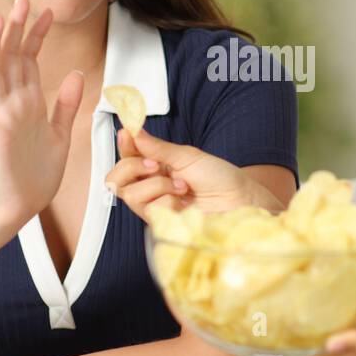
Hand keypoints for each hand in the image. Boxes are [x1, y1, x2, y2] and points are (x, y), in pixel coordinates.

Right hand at [0, 0, 83, 235]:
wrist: (19, 207)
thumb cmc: (37, 174)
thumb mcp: (60, 134)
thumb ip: (66, 105)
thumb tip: (77, 74)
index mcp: (28, 103)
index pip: (31, 60)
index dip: (38, 36)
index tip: (48, 12)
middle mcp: (11, 105)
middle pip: (12, 60)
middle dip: (17, 30)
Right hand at [103, 128, 280, 222]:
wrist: (240, 201)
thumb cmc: (220, 178)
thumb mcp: (188, 156)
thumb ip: (158, 148)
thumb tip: (134, 131)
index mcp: (157, 166)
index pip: (128, 155)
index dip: (123, 144)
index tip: (127, 132)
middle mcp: (151, 186)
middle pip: (116, 178)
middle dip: (132, 166)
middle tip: (155, 164)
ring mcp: (155, 206)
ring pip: (130, 194)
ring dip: (156, 185)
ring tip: (181, 186)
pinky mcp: (161, 223)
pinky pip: (148, 209)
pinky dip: (167, 200)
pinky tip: (184, 201)